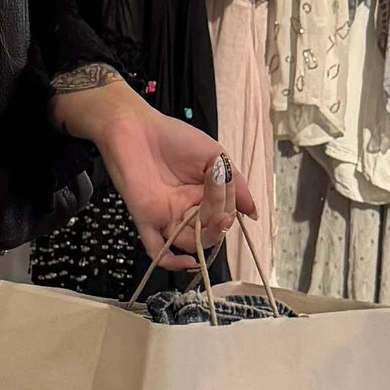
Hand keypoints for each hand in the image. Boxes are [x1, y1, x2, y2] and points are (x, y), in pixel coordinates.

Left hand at [91, 100, 249, 273]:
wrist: (135, 127)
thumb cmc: (173, 137)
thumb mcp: (214, 156)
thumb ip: (236, 184)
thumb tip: (253, 211)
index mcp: (203, 195)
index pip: (224, 213)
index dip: (230, 203)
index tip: (226, 179)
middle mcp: (186, 209)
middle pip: (210, 232)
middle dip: (221, 220)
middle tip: (222, 202)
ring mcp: (166, 216)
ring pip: (190, 242)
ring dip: (207, 236)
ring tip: (216, 216)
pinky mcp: (146, 219)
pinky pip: (157, 250)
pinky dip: (171, 262)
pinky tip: (188, 260)